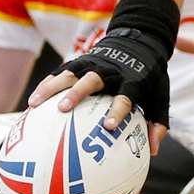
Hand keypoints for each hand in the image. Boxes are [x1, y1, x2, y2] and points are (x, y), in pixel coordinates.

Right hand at [28, 27, 171, 155]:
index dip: (117, 110)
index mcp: (132, 80)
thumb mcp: (160, 96)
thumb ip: (158, 122)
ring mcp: (94, 63)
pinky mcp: (81, 60)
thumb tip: (154, 151)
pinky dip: (47, 84)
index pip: (125, 96)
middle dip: (77, 93)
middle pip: (91, 81)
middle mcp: (111, 71)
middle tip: (62, 109)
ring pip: (70, 74)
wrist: (141, 42)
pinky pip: (61, 72)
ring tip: (34, 104)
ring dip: (51, 87)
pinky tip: (33, 100)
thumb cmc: (149, 77)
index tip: (108, 126)